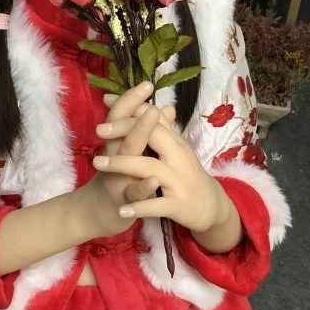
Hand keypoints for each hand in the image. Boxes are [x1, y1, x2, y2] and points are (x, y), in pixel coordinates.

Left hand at [91, 88, 228, 234]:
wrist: (211, 207)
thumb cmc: (187, 173)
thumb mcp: (176, 149)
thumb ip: (159, 127)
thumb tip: (142, 103)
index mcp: (175, 142)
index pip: (153, 118)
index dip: (131, 107)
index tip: (105, 99)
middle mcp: (178, 157)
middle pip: (153, 136)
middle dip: (125, 130)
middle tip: (98, 130)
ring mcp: (179, 182)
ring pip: (150, 168)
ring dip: (123, 164)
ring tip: (98, 163)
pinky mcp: (178, 205)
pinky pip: (157, 206)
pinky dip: (140, 207)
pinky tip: (121, 210)